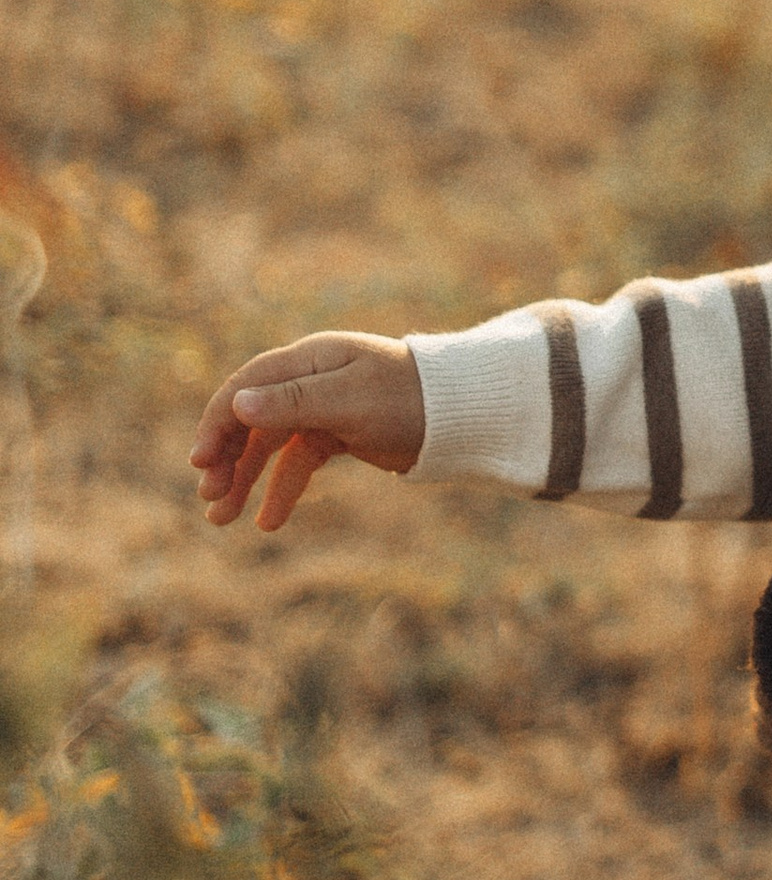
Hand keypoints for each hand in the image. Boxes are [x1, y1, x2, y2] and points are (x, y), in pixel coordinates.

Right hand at [191, 331, 425, 531]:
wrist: (465, 413)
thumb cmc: (410, 398)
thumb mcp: (352, 401)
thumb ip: (295, 402)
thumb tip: (238, 404)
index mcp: (309, 359)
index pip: (246, 389)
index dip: (217, 423)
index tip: (199, 462)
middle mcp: (309, 380)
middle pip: (251, 419)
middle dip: (226, 458)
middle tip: (210, 499)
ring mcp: (322, 408)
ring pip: (270, 445)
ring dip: (244, 479)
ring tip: (222, 519)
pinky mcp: (338, 435)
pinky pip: (298, 462)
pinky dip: (282, 488)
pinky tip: (268, 521)